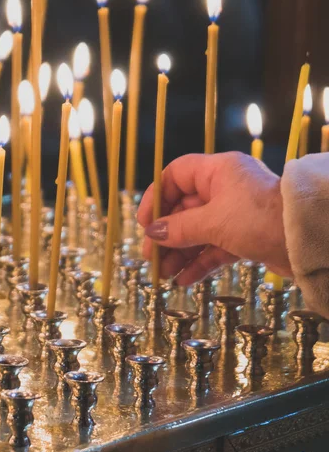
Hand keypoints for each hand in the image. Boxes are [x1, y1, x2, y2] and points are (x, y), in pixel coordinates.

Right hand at [137, 152, 290, 285]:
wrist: (308, 241)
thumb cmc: (260, 219)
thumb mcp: (214, 222)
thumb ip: (179, 228)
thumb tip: (152, 233)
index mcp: (217, 171)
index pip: (175, 176)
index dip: (156, 197)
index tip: (144, 222)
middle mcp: (224, 189)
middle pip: (183, 209)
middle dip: (166, 234)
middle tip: (150, 256)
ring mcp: (234, 214)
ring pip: (197, 231)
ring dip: (179, 253)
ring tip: (163, 274)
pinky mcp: (244, 237)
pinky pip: (213, 247)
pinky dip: (199, 263)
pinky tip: (183, 280)